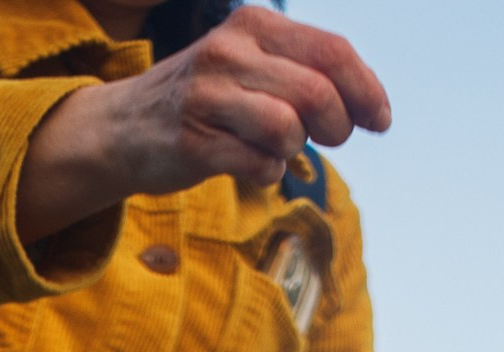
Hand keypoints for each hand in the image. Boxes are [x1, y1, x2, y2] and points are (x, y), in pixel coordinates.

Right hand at [17, 10, 388, 244]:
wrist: (122, 128)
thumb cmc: (204, 101)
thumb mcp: (251, 65)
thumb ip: (302, 72)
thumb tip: (367, 105)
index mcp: (254, 24)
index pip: (332, 51)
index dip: (366, 90)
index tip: (380, 121)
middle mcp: (231, 51)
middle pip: (317, 93)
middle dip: (337, 125)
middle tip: (330, 141)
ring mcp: (208, 96)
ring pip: (288, 129)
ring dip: (294, 150)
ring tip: (277, 150)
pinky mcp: (192, 142)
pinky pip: (257, 166)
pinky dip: (267, 174)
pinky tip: (251, 166)